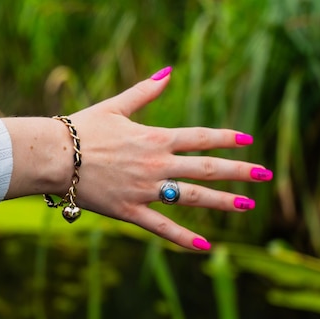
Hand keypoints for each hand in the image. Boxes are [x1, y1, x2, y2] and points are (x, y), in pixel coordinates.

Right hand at [3, 67, 271, 250]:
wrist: (54, 156)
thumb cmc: (81, 129)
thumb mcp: (116, 106)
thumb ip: (145, 91)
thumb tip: (168, 71)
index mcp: (155, 138)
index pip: (200, 138)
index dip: (227, 139)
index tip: (248, 140)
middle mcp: (157, 164)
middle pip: (206, 168)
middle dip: (239, 172)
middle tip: (265, 175)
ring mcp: (146, 189)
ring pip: (193, 198)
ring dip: (223, 202)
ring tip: (248, 206)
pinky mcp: (131, 210)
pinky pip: (163, 227)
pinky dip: (184, 238)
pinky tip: (206, 247)